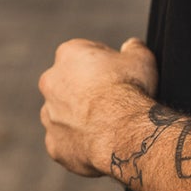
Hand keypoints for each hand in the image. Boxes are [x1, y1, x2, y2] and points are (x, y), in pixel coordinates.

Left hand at [39, 35, 158, 174]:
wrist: (122, 131)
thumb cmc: (130, 91)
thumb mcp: (141, 59)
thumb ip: (134, 49)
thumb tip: (132, 45)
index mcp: (69, 55)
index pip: (85, 54)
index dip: (105, 64)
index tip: (119, 76)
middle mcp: (51, 82)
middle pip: (68, 84)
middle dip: (85, 91)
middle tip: (112, 101)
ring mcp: (49, 116)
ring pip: (63, 115)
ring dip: (79, 118)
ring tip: (107, 126)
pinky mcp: (54, 144)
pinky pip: (66, 143)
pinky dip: (79, 144)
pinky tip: (100, 144)